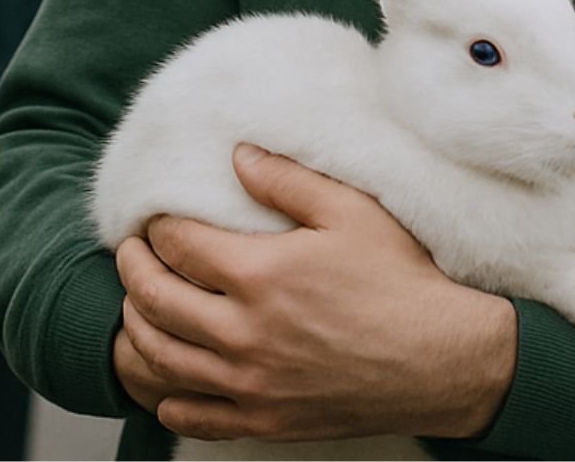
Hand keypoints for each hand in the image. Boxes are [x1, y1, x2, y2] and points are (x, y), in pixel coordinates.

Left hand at [115, 144, 517, 441]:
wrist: (443, 361)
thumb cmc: (402, 282)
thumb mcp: (352, 212)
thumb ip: (288, 180)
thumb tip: (239, 155)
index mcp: (259, 274)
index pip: (176, 244)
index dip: (157, 227)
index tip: (157, 220)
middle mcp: (242, 333)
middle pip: (153, 299)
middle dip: (132, 269)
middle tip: (131, 253)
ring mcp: (249, 384)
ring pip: (160, 358)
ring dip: (137, 327)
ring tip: (140, 306)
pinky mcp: (264, 419)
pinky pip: (191, 415)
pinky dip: (165, 396)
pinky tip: (169, 377)